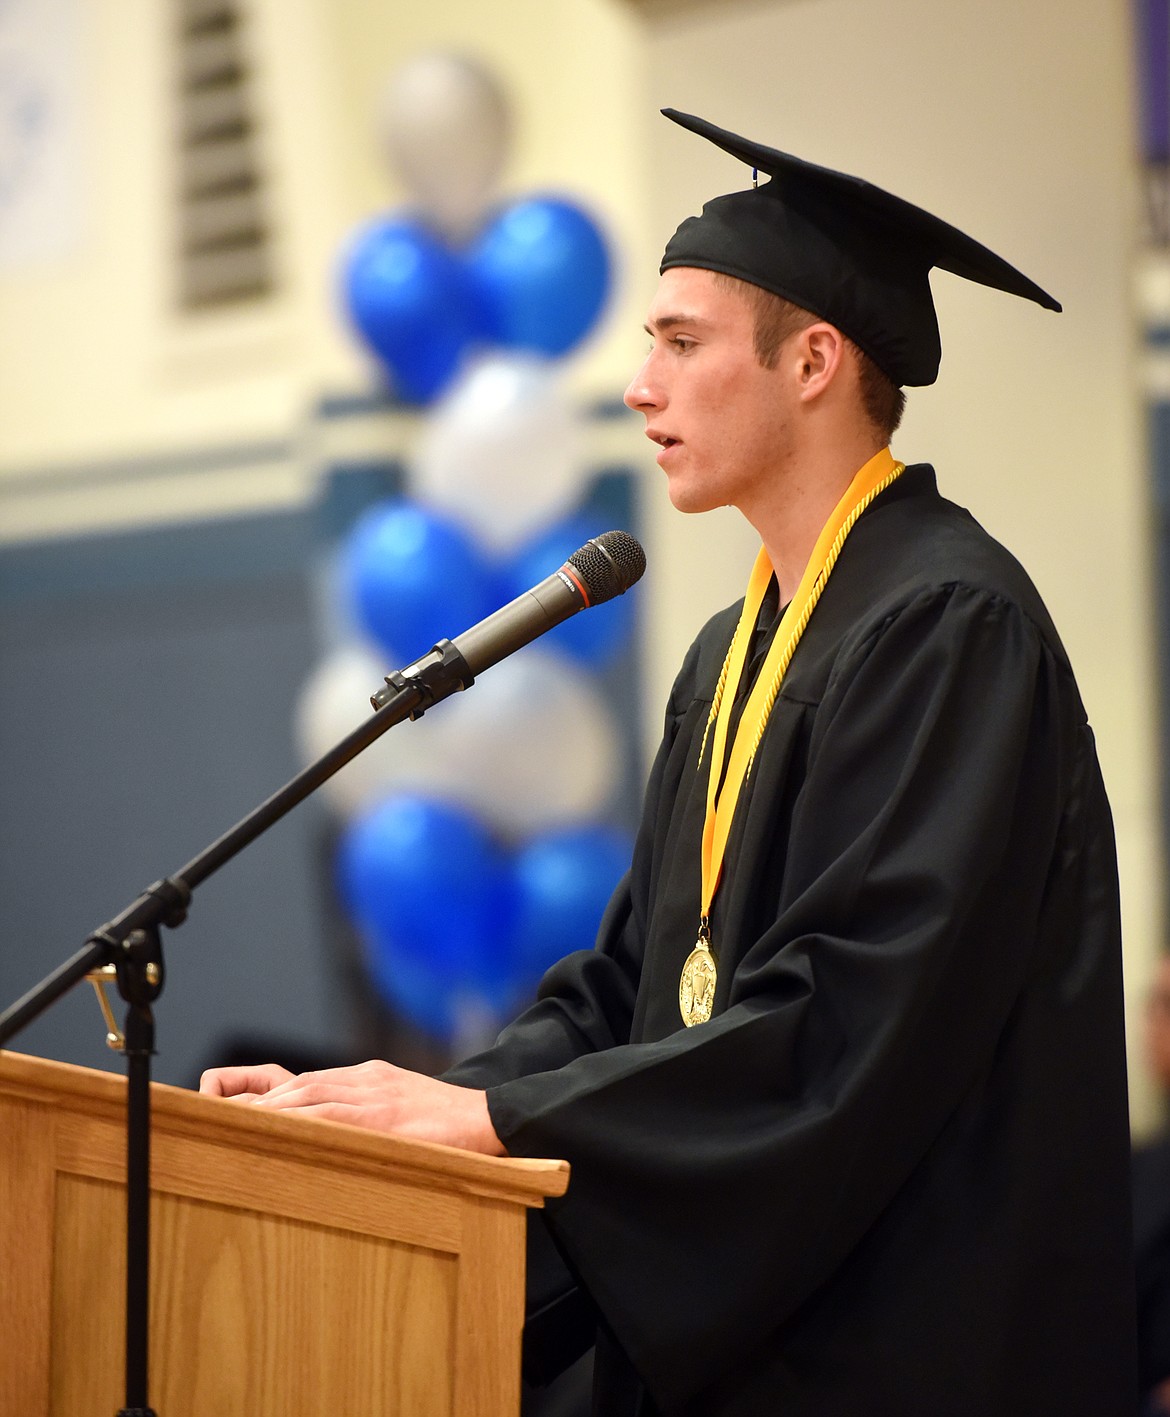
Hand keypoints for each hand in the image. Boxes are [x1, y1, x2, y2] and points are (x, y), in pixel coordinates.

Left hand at [199, 1058, 503, 1154]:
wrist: (492, 1119)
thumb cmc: (451, 1126)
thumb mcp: (406, 1109)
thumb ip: (370, 1115)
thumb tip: (334, 1138)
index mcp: (370, 1077)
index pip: (307, 1080)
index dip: (267, 1092)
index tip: (234, 1105)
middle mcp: (366, 1080)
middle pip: (297, 1084)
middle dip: (254, 1099)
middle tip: (212, 1115)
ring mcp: (375, 1094)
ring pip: (307, 1094)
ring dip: (266, 1108)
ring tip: (229, 1123)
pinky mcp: (384, 1114)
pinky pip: (332, 1113)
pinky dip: (297, 1117)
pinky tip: (271, 1126)